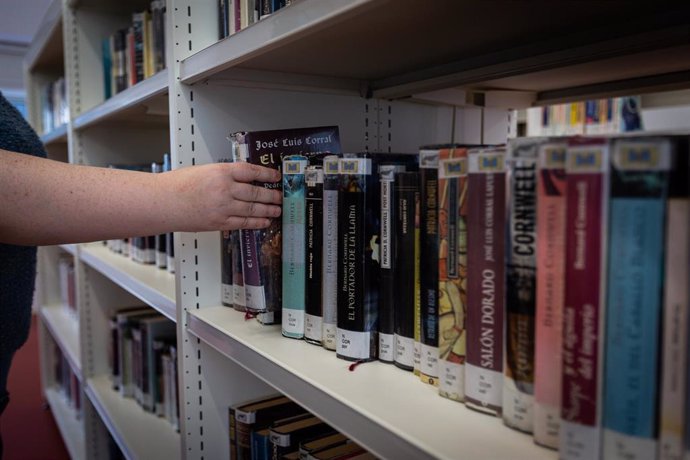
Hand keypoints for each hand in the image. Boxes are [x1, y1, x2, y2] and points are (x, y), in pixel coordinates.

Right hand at [163, 162, 281, 231]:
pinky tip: (264, 221)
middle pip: (256, 192)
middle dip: (271, 195)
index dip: (267, 173)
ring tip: (277, 210)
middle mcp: (225, 189)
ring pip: (253, 208)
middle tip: (280, 196)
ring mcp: (224, 207)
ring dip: (268, 210)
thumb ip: (225, 175)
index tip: (275, 176)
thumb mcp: (204, 170)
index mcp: (221, 171)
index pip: (251, 171)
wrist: (163, 202)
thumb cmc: (178, 185)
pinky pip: (244, 222)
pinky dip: (256, 222)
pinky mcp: (220, 222)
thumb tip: (244, 180)